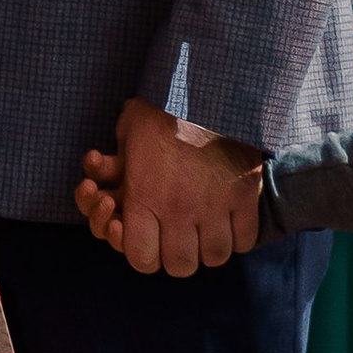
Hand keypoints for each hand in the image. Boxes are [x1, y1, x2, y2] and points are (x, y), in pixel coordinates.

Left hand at [75, 98, 263, 273]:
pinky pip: (245, 239)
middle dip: (179, 257)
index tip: (152, 242)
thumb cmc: (162, 108)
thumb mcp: (127, 134)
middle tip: (181, 240)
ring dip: (210, 248)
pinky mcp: (245, 196)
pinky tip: (231, 223)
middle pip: (180, 266)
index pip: (141, 259)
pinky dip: (239, 237)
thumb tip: (107, 178)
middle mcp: (177, 209)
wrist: (207, 87)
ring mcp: (214, 205)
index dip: (144, 255)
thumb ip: (117, 167)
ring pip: (214, 256)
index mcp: (143, 196)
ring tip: (208, 233)